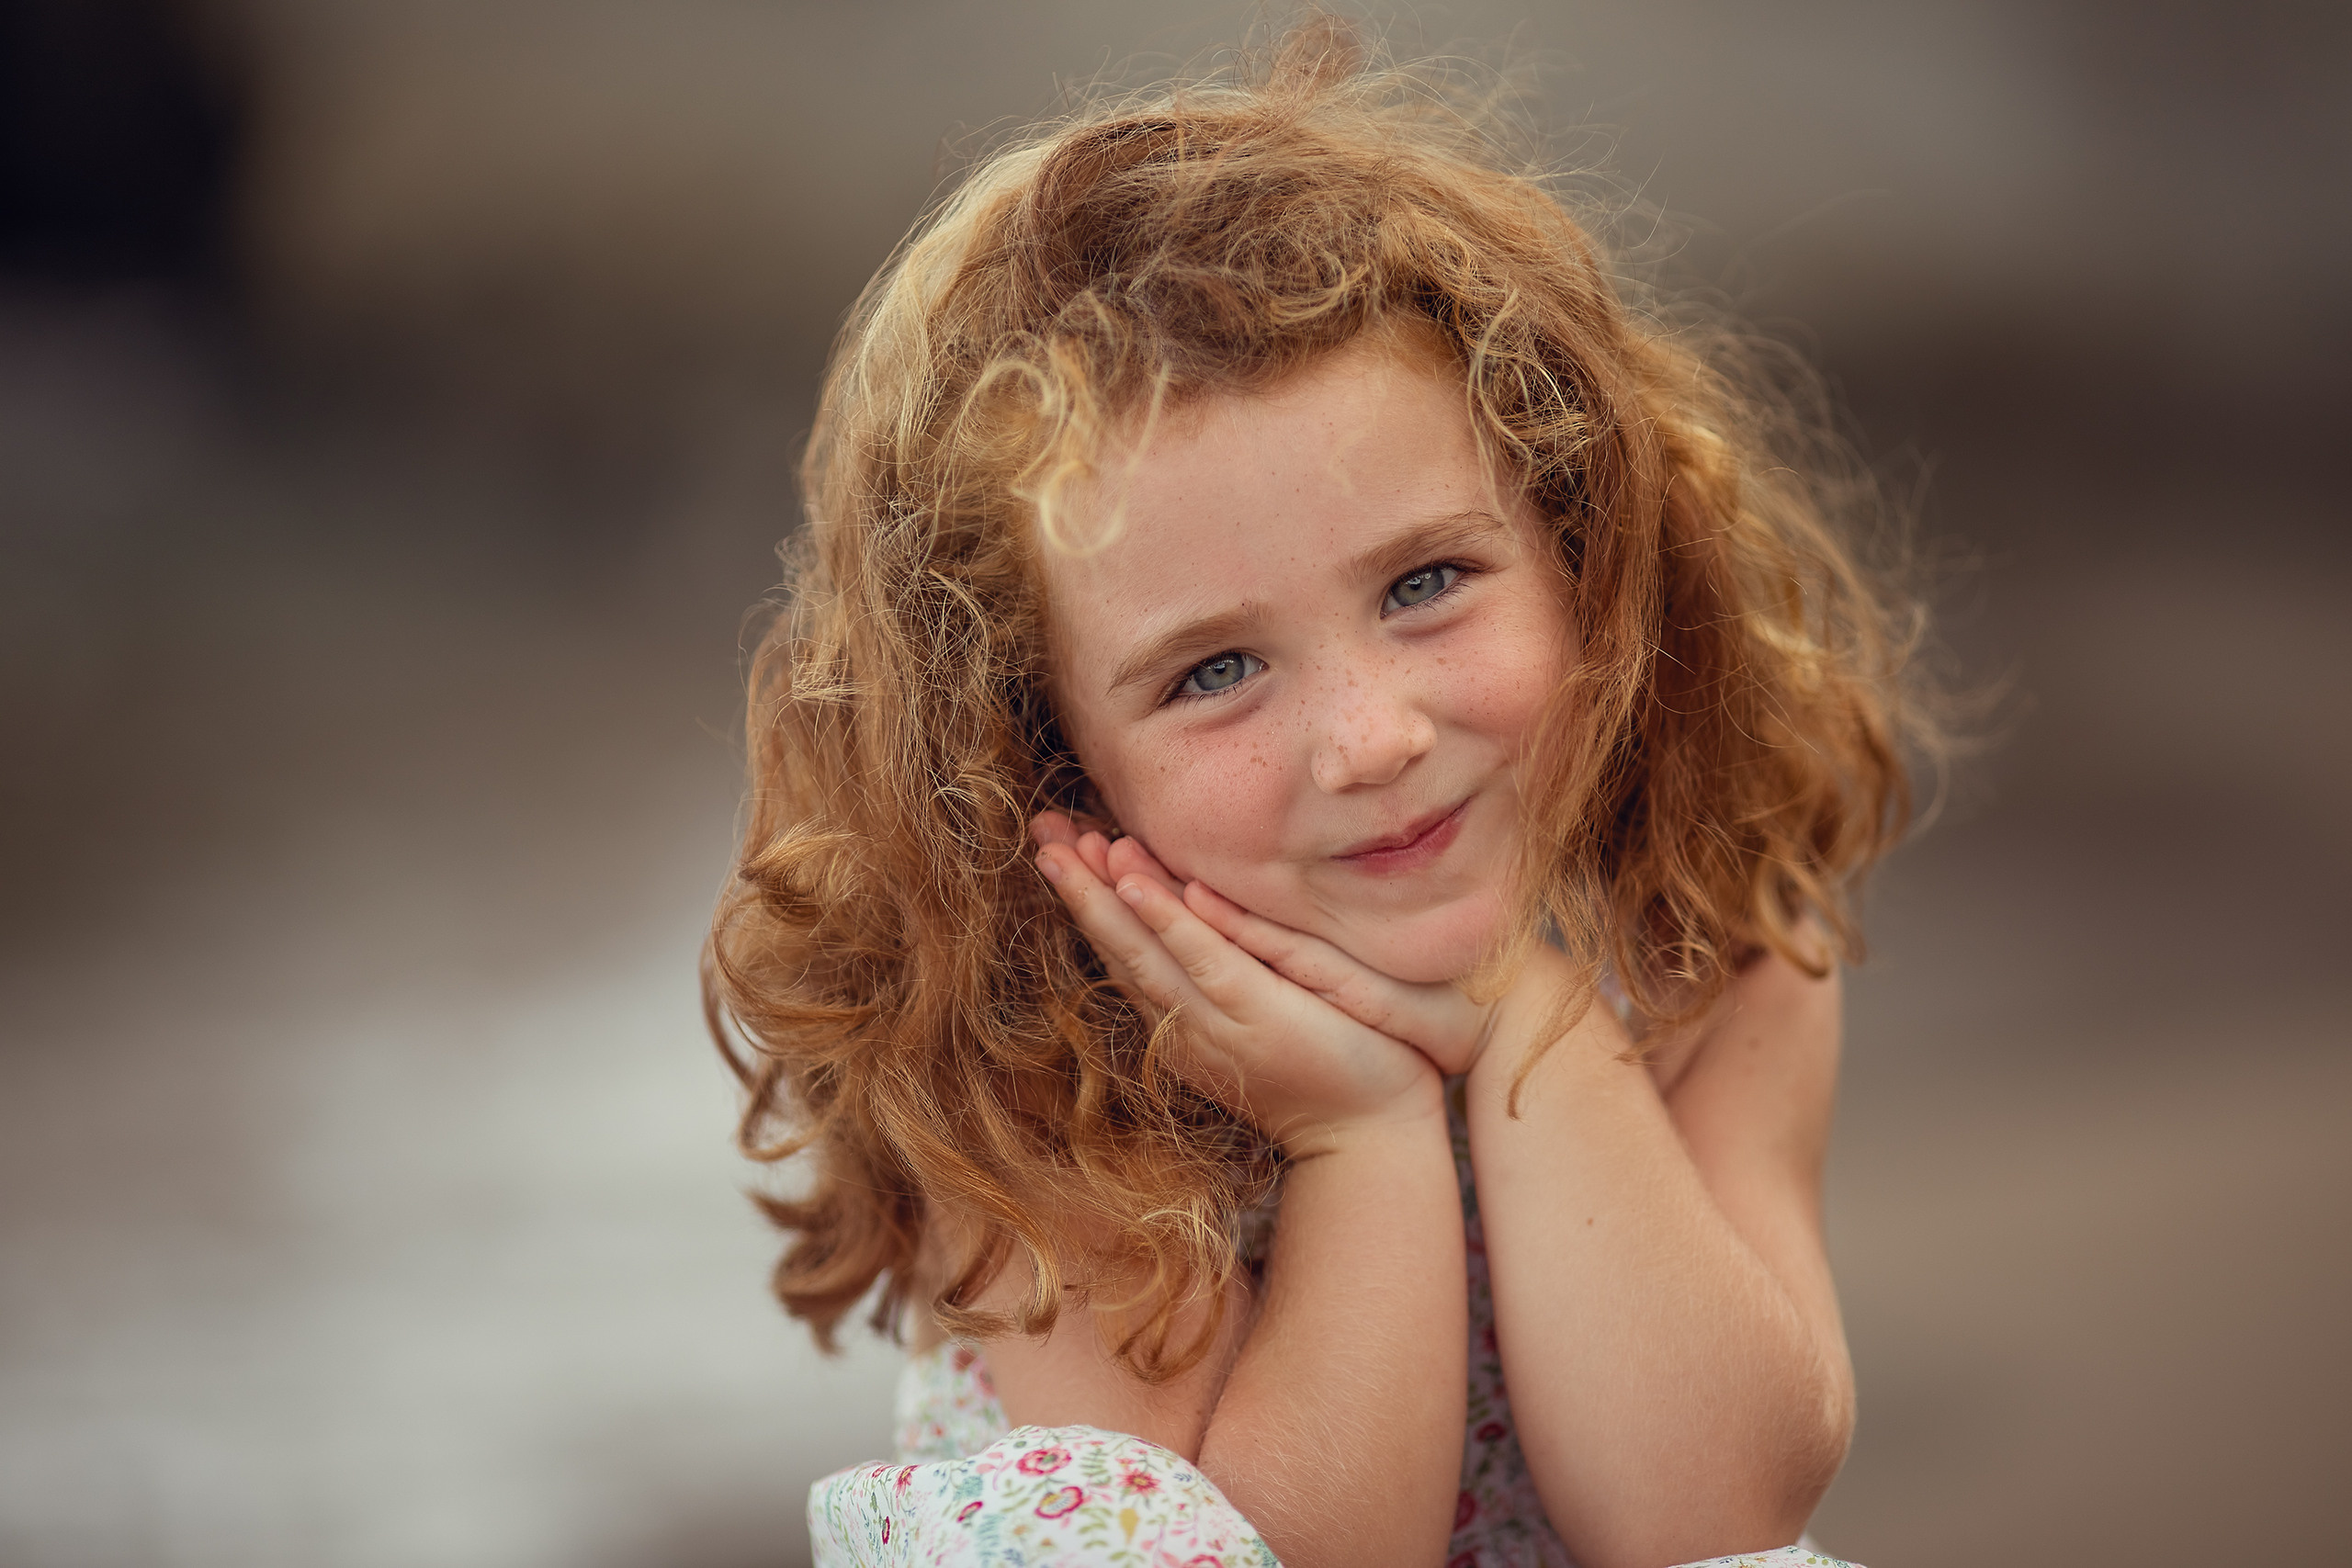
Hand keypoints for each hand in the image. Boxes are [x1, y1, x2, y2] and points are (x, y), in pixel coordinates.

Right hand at [1031, 811, 1446, 1154]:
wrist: (1369, 1139)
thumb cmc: (1326, 1074)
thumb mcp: (1259, 1020)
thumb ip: (1224, 979)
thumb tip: (1196, 921)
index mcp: (1181, 1025)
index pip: (1121, 954)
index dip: (1085, 902)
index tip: (1054, 848)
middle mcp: (1184, 1025)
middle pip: (1117, 948)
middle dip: (1075, 890)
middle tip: (1039, 831)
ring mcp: (1216, 1021)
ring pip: (1142, 952)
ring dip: (1099, 898)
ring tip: (1063, 847)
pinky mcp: (1258, 1013)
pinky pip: (1202, 958)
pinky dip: (1164, 920)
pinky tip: (1131, 883)